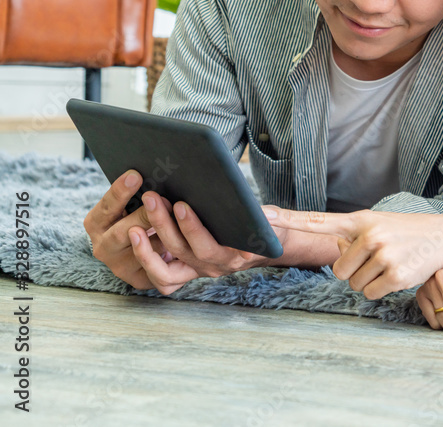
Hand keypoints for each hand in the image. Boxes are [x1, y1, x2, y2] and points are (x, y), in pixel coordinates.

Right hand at [84, 170, 167, 289]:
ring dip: (165, 235)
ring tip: (178, 216)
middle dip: (145, 215)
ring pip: (145, 254)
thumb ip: (138, 194)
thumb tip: (154, 172)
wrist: (151, 249)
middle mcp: (104, 248)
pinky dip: (175, 257)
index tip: (136, 175)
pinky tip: (188, 244)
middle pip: (122, 233)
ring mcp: (121, 268)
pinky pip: (160, 273)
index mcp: (96, 224)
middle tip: (160, 200)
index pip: (106, 208)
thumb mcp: (132, 204)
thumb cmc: (141, 216)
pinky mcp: (141, 281)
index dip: (120, 192)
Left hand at [127, 189, 293, 294]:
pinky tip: (135, 235)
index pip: (210, 247)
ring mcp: (197, 270)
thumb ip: (273, 219)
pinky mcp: (186, 269)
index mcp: (235, 257)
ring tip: (136, 222)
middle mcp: (214, 267)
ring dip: (147, 247)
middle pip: (182, 250)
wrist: (265, 246)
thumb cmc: (268, 229)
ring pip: (165, 268)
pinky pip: (162, 276)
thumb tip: (263, 215)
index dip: (193, 229)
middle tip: (152, 197)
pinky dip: (146, 259)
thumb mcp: (276, 222)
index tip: (182, 205)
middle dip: (164, 223)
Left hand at [264, 207, 442, 298]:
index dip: (287, 219)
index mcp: (359, 220)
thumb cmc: (407, 233)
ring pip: (353, 284)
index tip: (261, 214)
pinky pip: (370, 293)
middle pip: (338, 271)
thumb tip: (337, 252)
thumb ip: (352, 237)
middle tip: (378, 259)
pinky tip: (398, 274)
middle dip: (355, 271)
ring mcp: (383, 255)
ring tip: (390, 264)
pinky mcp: (395, 275)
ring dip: (369, 281)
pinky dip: (381, 290)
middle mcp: (369, 235)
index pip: (316, 220)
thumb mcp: (378, 226)